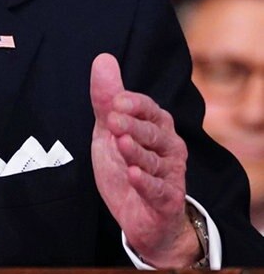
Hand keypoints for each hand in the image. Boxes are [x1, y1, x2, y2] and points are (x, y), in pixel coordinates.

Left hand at [90, 54, 199, 267]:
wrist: (140, 215)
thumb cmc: (126, 163)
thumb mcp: (109, 130)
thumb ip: (106, 99)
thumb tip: (103, 58)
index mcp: (157, 126)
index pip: (149, 108)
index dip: (134, 104)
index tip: (116, 100)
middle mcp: (169, 147)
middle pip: (153, 132)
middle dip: (134, 126)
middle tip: (113, 121)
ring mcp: (170, 174)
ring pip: (154, 160)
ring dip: (137, 152)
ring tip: (122, 144)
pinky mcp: (167, 200)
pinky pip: (158, 190)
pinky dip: (146, 182)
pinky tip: (133, 174)